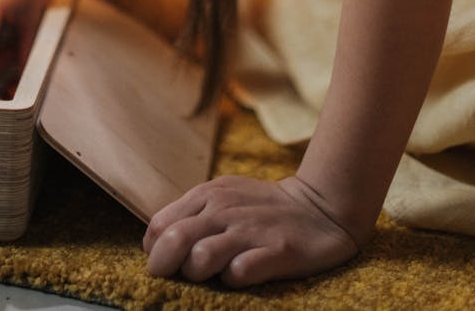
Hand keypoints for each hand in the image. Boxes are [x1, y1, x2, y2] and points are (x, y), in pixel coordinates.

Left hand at [143, 174, 359, 287]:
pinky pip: (240, 272)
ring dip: (198, 273)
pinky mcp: (276, 251)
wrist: (320, 206)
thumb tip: (156, 244)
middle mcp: (224, 209)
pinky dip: (232, 279)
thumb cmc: (262, 208)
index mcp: (207, 194)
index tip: (165, 264)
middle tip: (178, 277)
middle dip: (165, 267)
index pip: (159, 226)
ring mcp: (250, 230)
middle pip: (173, 241)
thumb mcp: (223, 197)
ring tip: (210, 276)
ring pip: (200, 258)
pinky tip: (239, 276)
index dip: (154, 251)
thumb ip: (192, 215)